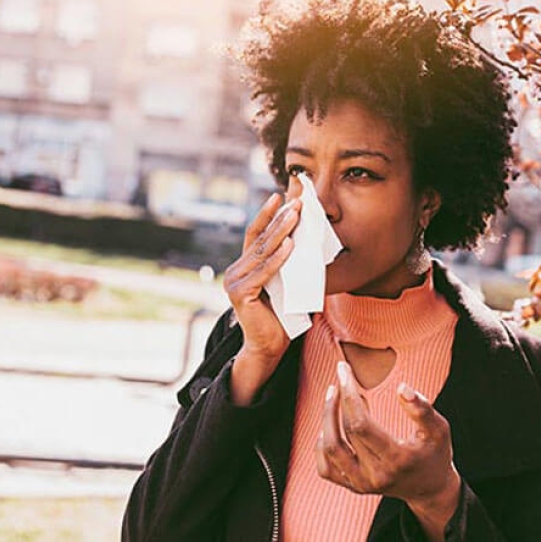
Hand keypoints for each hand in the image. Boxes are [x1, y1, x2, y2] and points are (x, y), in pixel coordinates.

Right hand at [223, 186, 300, 404]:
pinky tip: (290, 245)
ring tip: (295, 214)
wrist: (270, 347)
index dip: (267, 214)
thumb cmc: (281, 315)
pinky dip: (278, 258)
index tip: (280, 194)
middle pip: (260, 238)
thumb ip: (288, 262)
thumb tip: (305, 237)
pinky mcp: (240, 294)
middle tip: (296, 200)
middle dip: (280, 218)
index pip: (257, 234)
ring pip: (262, 251)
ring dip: (281, 231)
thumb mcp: (287, 281)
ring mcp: (235, 282)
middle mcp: (236, 270)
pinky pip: (264, 272)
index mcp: (245, 266)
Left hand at [317, 362, 460, 537]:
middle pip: (343, 434)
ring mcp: (362, 484)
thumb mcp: (439, 429)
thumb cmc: (435, 454)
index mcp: (397, 460)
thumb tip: (402, 387)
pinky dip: (322, 444)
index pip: (361, 425)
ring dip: (327, 419)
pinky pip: (325, 467)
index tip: (344, 371)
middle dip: (337, 400)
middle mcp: (376, 475)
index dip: (349, 395)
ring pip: (329, 450)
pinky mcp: (353, 486)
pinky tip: (330, 425)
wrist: (430, 488)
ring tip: (334, 396)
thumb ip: (422, 409)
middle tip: (340, 376)